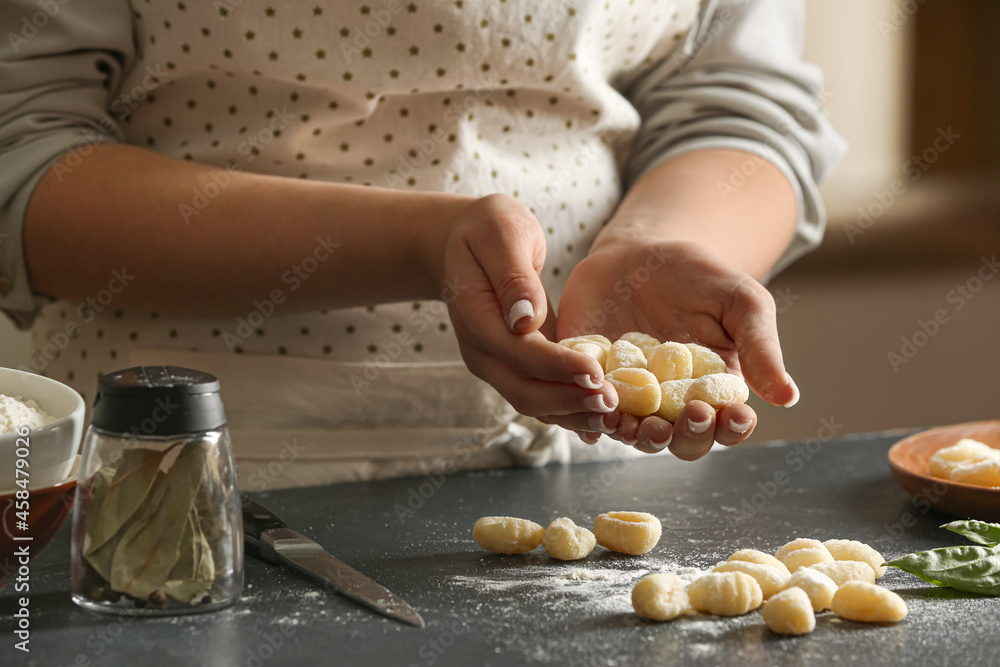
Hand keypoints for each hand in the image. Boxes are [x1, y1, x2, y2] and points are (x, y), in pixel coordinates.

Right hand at [440, 194, 618, 422]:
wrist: (464, 242)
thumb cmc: (487, 229)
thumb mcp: (501, 234)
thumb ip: (512, 276)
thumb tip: (525, 320)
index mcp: (476, 318)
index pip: (520, 353)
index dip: (558, 367)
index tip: (596, 372)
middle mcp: (482, 350)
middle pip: (525, 392)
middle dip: (569, 402)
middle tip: (611, 404)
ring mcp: (496, 363)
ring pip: (534, 403)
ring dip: (572, 414)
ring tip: (613, 418)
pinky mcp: (516, 365)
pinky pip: (542, 395)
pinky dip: (569, 409)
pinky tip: (599, 420)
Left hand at [553, 238, 798, 458]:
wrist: (636, 253)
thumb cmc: (697, 277)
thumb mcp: (739, 301)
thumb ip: (760, 347)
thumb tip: (788, 396)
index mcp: (714, 392)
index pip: (727, 426)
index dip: (732, 429)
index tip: (734, 415)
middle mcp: (671, 406)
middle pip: (682, 443)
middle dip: (689, 437)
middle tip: (692, 413)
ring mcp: (629, 400)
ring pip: (635, 436)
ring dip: (640, 437)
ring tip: (643, 423)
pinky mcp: (589, 385)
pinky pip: (588, 411)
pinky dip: (591, 416)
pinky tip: (598, 407)